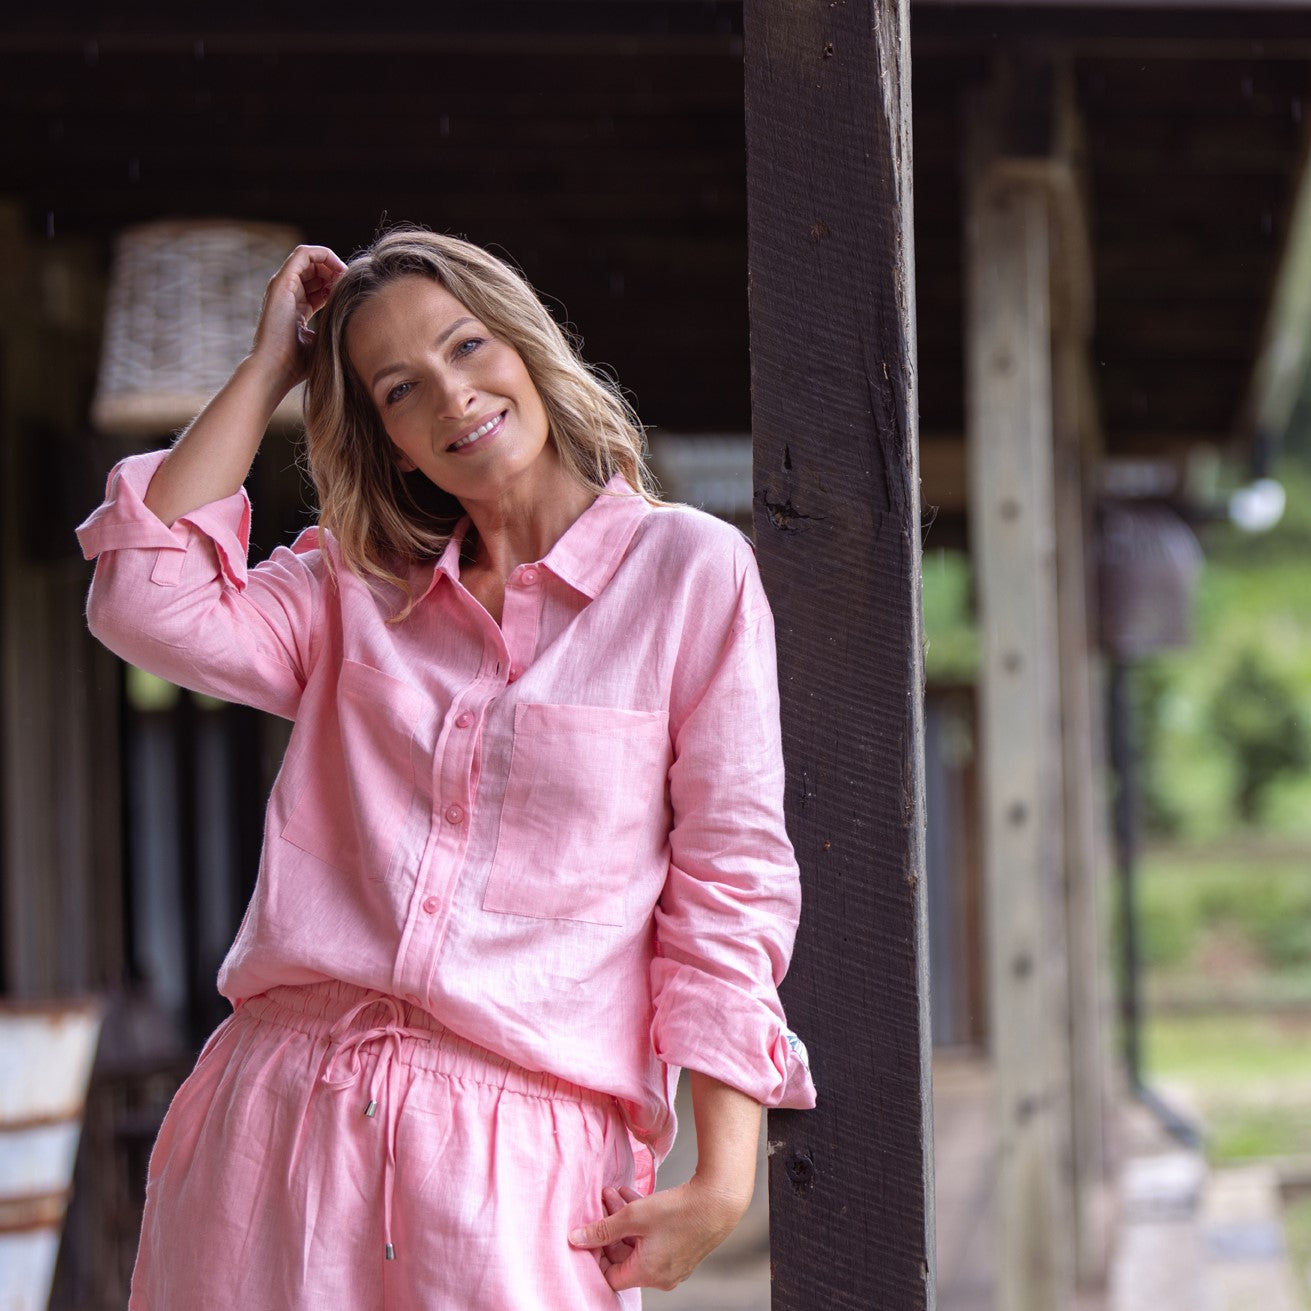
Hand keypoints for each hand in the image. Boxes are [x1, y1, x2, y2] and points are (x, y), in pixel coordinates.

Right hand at [250, 244, 346, 391]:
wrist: (276, 369)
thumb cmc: (299, 365)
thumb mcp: (324, 343)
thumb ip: (335, 329)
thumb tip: (357, 325)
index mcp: (297, 308)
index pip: (321, 287)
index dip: (339, 285)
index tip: (353, 294)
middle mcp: (288, 294)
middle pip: (317, 270)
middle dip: (337, 272)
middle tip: (352, 284)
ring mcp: (283, 286)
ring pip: (311, 259)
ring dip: (333, 263)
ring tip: (347, 278)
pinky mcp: (282, 281)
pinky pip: (304, 253)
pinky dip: (324, 255)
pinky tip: (339, 270)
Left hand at [568, 1176, 751, 1292]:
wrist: (718, 1202)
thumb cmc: (677, 1211)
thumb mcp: (634, 1217)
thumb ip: (603, 1229)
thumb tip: (575, 1239)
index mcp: (646, 1274)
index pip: (610, 1275)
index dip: (597, 1252)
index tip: (592, 1229)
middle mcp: (660, 1277)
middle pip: (624, 1258)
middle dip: (610, 1228)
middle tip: (603, 1200)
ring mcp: (673, 1266)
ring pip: (639, 1245)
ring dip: (625, 1221)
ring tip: (615, 1192)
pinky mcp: (682, 1251)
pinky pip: (654, 1242)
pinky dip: (642, 1223)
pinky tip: (634, 1196)